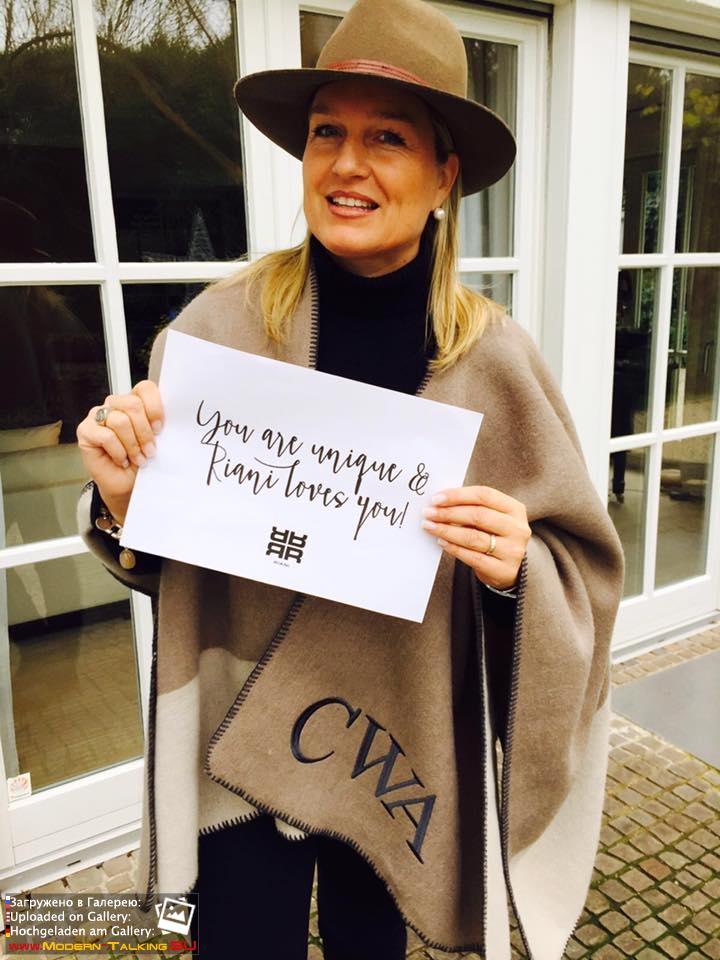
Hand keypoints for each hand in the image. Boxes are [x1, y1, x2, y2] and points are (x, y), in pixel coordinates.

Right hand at [76, 381, 163, 523]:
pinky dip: (118, 451)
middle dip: (144, 432)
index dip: (155, 408)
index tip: (160, 428)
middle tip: (150, 450)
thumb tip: (170, 422)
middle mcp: (115, 404)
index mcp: (134, 401)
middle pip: (132, 404)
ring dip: (133, 445)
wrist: (126, 484)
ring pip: (120, 421)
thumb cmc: (140, 461)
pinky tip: (122, 460)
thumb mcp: (155, 441)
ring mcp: (97, 415)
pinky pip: (106, 436)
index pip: (145, 388)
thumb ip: (158, 426)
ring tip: (138, 458)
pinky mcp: (85, 430)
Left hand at [421, 485, 530, 590]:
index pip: (485, 495)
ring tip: (429, 526)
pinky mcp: (503, 570)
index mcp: (515, 509)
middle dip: (449, 513)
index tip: (436, 498)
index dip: (458, 495)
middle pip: (479, 515)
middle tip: (428, 513)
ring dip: (447, 530)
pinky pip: (473, 557)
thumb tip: (440, 502)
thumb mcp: (492, 517)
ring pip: (473, 537)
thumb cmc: (494, 536)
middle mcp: (518, 529)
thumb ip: (472, 507)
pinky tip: (441, 542)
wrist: (510, 568)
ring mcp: (512, 550)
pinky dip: (454, 548)